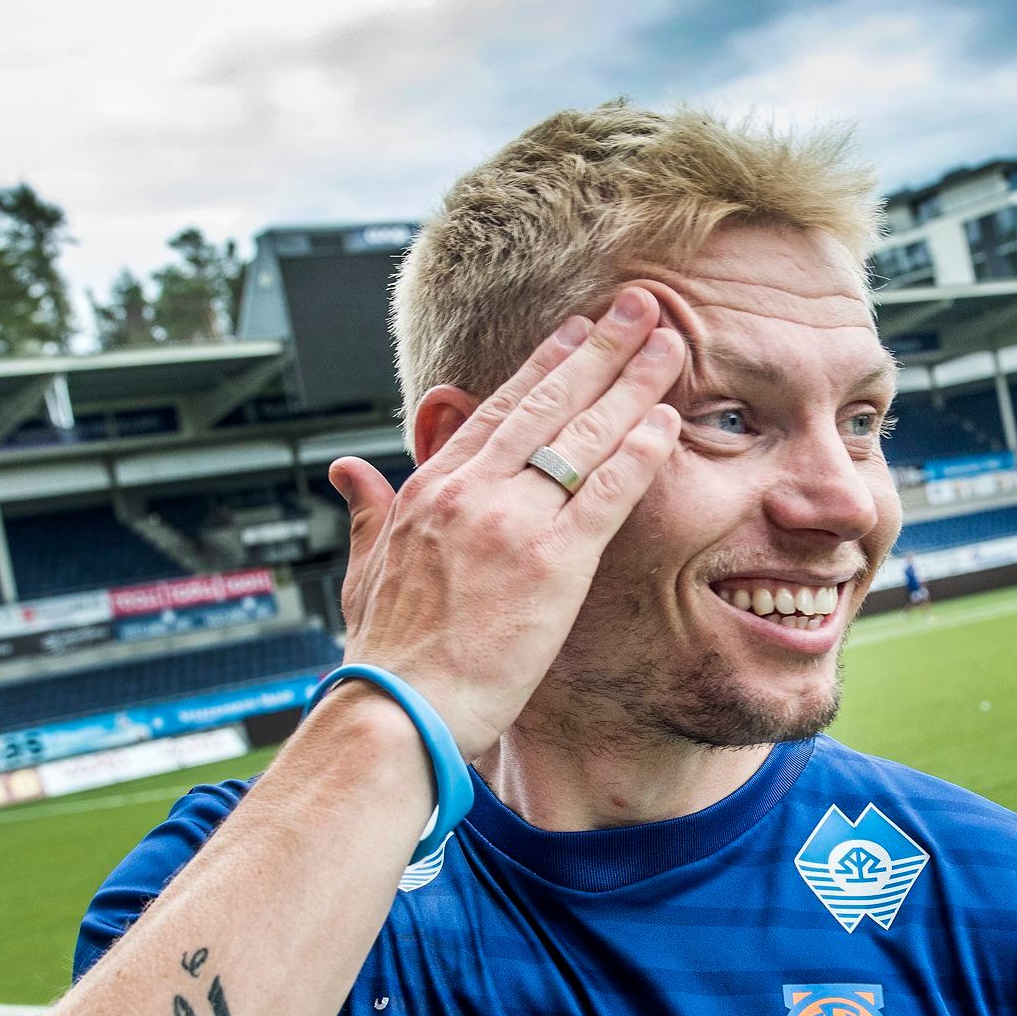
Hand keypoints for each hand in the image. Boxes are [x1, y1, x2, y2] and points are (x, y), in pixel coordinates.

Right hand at [326, 288, 684, 756]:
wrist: (399, 708)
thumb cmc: (388, 655)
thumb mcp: (365, 571)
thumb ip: (367, 513)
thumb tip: (348, 470)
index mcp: (429, 491)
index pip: (497, 410)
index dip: (543, 366)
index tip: (576, 331)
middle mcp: (472, 493)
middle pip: (548, 404)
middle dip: (599, 349)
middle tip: (639, 307)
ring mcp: (513, 523)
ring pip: (584, 435)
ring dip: (632, 383)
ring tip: (669, 343)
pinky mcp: (552, 563)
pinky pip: (607, 493)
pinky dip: (638, 454)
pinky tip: (668, 421)